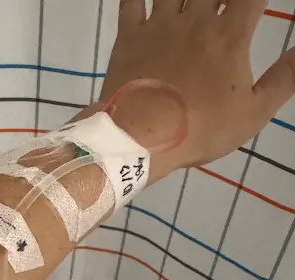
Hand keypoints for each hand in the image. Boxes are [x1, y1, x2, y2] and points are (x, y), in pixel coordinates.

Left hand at [100, 0, 294, 172]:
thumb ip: (284, 79)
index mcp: (229, 36)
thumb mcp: (253, 113)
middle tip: (221, 6)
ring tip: (190, 1)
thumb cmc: (199, 130)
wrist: (141, 138)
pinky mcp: (128, 37)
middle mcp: (195, 20)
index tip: (256, 3)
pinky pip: (131, 1)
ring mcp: (159, 26)